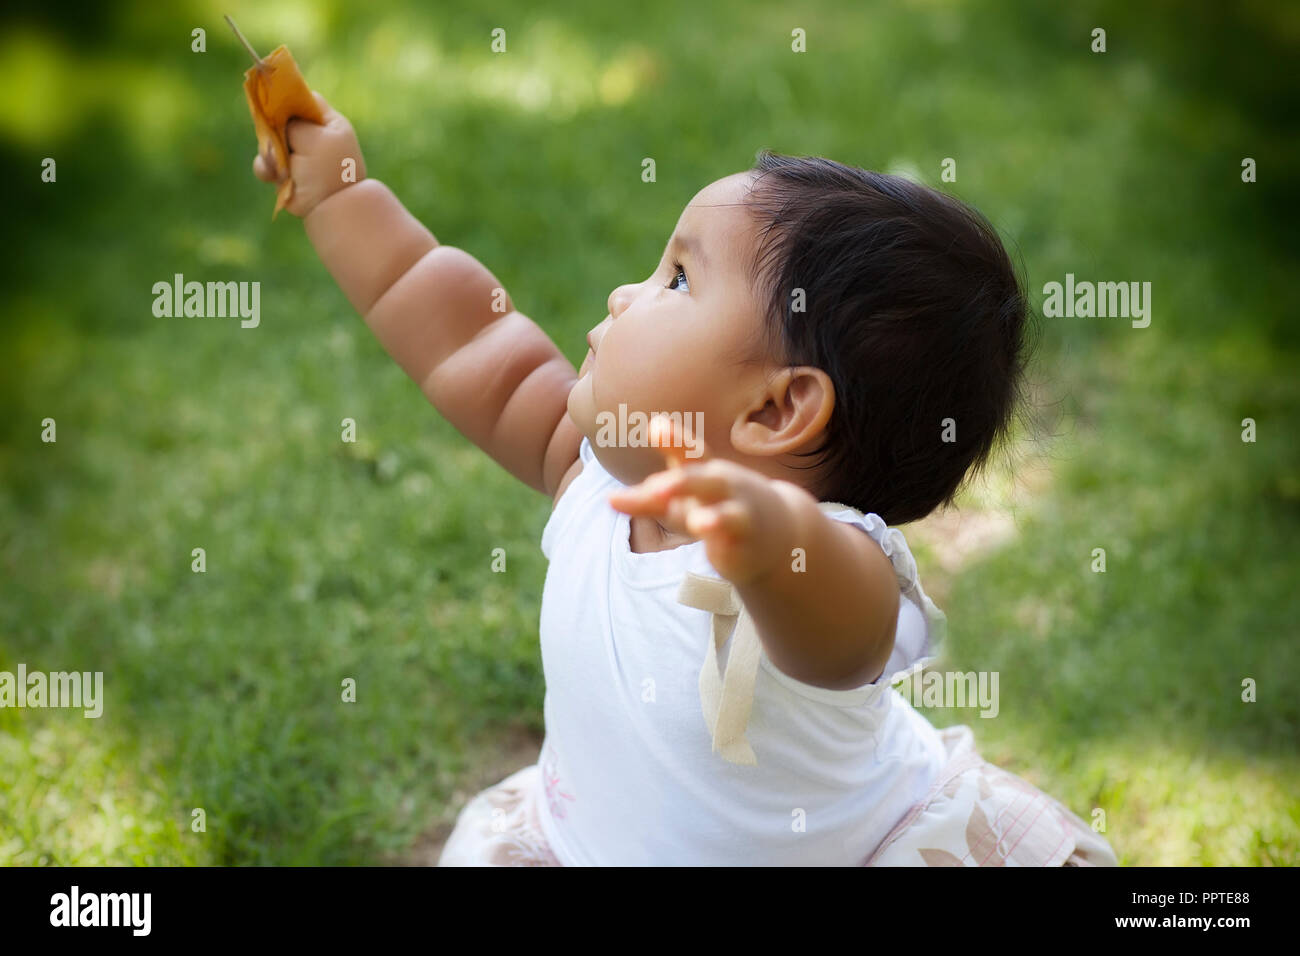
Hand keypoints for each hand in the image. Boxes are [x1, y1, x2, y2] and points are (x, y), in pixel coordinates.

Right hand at [251, 91, 366, 217]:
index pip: (304, 99)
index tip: (270, 99)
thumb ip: (292, 123)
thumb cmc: (328, 169)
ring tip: (279, 164)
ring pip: (269, 141)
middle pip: (281, 119)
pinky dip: (266, 168)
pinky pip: (266, 163)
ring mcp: (298, 155)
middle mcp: (313, 136)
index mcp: (328, 123)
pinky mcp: (285, 172)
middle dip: (272, 128)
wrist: (331, 207)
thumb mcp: (313, 138)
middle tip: (274, 137)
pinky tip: (275, 176)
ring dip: (268, 151)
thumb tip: (274, 119)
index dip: (287, 97)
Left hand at [607, 415, 808, 585]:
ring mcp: (739, 514)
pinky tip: (717, 553)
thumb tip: (609, 499)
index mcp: (705, 471)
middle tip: (657, 489)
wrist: (776, 529)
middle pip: (704, 481)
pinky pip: (738, 543)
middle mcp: (723, 488)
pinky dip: (728, 547)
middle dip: (683, 484)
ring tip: (698, 524)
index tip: (657, 427)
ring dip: (714, 518)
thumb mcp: (682, 502)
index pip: (690, 453)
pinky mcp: (747, 543)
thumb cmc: (717, 507)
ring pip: (728, 514)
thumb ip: (648, 499)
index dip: (674, 440)